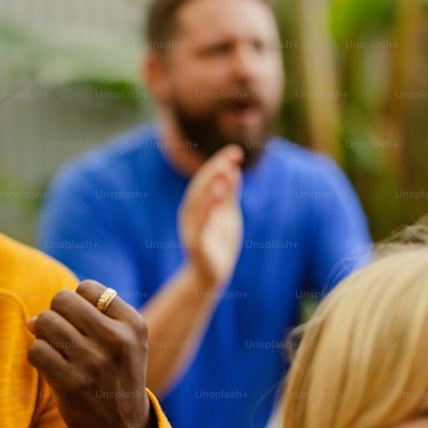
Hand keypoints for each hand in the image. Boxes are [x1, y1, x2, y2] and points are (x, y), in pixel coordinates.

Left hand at [27, 280, 154, 427]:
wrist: (124, 427)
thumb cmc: (115, 376)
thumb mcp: (123, 341)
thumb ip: (87, 319)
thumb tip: (34, 319)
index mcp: (133, 324)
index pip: (87, 288)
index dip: (77, 302)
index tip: (84, 323)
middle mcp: (117, 340)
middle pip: (62, 300)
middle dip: (56, 314)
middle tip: (64, 336)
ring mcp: (94, 363)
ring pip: (45, 322)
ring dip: (43, 334)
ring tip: (56, 350)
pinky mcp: (72, 384)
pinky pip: (37, 350)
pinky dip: (37, 355)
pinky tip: (50, 366)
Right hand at [178, 144, 243, 289]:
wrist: (212, 275)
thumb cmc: (219, 243)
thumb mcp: (227, 214)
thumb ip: (229, 194)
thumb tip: (233, 169)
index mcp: (198, 205)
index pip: (207, 179)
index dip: (220, 164)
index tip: (236, 151)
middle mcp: (191, 213)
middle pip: (201, 186)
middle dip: (216, 169)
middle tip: (232, 155)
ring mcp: (192, 228)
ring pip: (198, 202)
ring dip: (211, 185)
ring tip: (225, 171)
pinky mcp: (196, 243)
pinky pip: (201, 223)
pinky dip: (209, 207)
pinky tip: (219, 194)